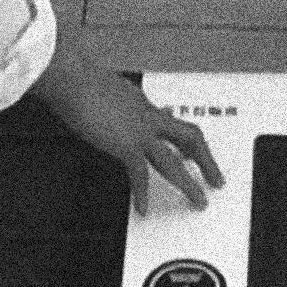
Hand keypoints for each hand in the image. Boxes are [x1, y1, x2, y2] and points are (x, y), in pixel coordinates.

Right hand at [33, 44, 222, 210]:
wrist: (71, 77)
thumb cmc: (79, 78)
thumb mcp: (105, 87)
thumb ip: (117, 98)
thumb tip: (121, 102)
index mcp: (142, 103)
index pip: (172, 122)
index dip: (185, 139)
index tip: (192, 150)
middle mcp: (148, 116)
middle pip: (190, 138)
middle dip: (206, 160)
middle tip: (216, 179)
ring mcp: (140, 131)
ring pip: (175, 161)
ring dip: (189, 184)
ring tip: (198, 201)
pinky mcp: (125, 145)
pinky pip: (140, 175)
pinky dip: (142, 194)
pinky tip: (143, 209)